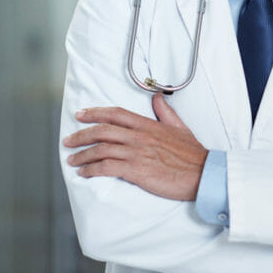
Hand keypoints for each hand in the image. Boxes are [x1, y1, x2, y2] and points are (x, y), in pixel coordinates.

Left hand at [63, 93, 208, 200]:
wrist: (203, 173)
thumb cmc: (193, 154)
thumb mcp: (180, 127)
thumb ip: (165, 112)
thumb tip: (157, 98)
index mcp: (148, 125)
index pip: (116, 114)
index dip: (95, 112)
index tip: (80, 114)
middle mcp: (139, 137)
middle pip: (103, 131)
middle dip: (81, 135)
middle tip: (69, 140)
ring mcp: (137, 153)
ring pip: (101, 149)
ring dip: (83, 155)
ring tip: (72, 160)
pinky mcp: (136, 171)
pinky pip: (106, 168)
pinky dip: (92, 170)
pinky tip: (85, 173)